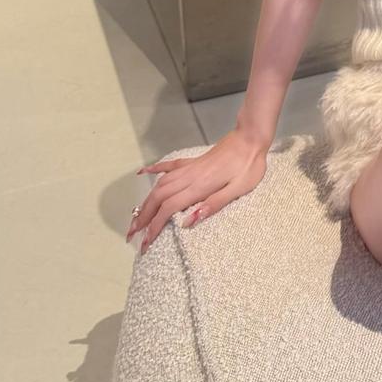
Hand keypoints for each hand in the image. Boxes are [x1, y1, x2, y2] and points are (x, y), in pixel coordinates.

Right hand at [126, 128, 268, 252]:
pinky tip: (143, 173)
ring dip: (146, 201)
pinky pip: (169, 165)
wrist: (251, 138)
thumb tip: (188, 221)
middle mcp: (189, 176)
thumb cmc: (249, 166)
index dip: (154, 227)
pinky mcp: (193, 160)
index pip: (169, 209)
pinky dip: (154, 169)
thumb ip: (214, 204)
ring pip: (160, 185)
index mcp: (200, 186)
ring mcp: (189, 167)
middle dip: (143, 217)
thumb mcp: (239, 189)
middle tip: (131, 235)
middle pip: (158, 198)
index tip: (144, 243)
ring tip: (135, 216)